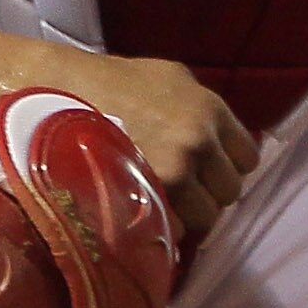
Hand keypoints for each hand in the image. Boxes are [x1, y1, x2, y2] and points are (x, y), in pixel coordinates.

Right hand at [71, 52, 258, 239]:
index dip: (228, 167)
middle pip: (229, 191)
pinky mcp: (144, 198)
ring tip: (164, 202)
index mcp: (210, 111)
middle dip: (209, 193)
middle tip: (184, 189)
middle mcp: (197, 142)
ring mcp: (171, 173)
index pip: (247, 158)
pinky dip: (163, 226)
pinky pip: (173, 229)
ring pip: (205, 217)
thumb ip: (204, 109)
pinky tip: (146, 210)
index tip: (210, 171)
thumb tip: (222, 140)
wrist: (60, 95)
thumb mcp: (171, 78)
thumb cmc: (114, 82)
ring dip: (189, 214)